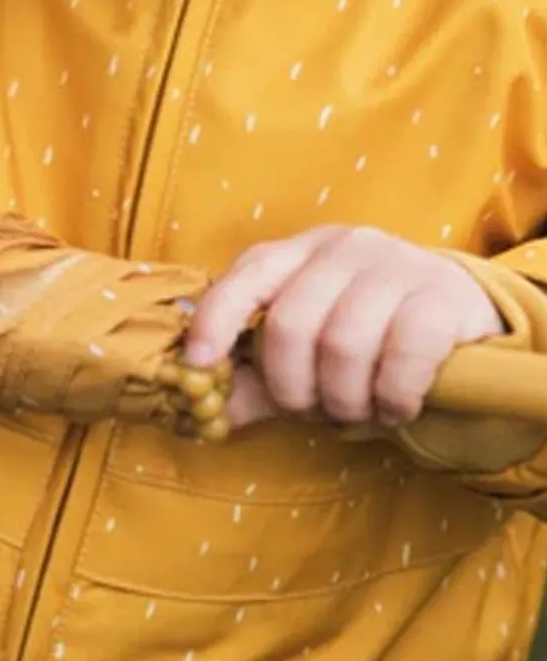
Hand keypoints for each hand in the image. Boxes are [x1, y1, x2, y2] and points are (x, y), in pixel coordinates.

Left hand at [184, 226, 503, 430]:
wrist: (462, 317)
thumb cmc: (368, 333)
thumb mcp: (306, 348)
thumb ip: (253, 377)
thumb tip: (199, 409)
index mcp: (297, 252)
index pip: (246, 278)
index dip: (215, 321)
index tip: (197, 367)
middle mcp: (342, 247)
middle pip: (291, 324)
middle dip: (292, 386)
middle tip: (312, 412)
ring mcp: (394, 265)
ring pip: (343, 345)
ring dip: (343, 399)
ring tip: (355, 412)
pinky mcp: (440, 296)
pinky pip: (402, 356)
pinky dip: (391, 397)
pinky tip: (395, 408)